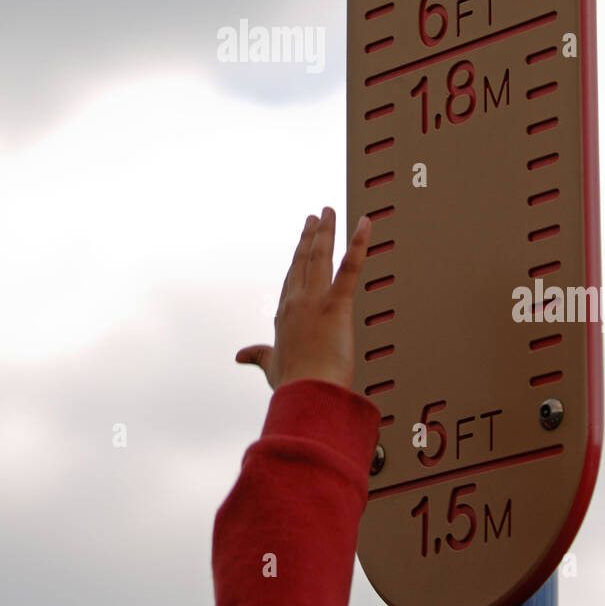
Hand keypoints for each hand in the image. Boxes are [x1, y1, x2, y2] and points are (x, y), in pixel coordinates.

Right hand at [236, 206, 371, 391]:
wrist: (306, 393)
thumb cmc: (293, 385)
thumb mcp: (271, 367)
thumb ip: (257, 356)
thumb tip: (239, 355)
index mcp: (284, 315)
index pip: (291, 278)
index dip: (297, 258)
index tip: (301, 242)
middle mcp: (296, 302)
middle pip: (303, 260)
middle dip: (310, 235)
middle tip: (315, 216)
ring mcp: (315, 301)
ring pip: (320, 256)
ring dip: (325, 231)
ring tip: (328, 212)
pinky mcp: (337, 305)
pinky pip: (350, 268)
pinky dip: (359, 244)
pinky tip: (365, 224)